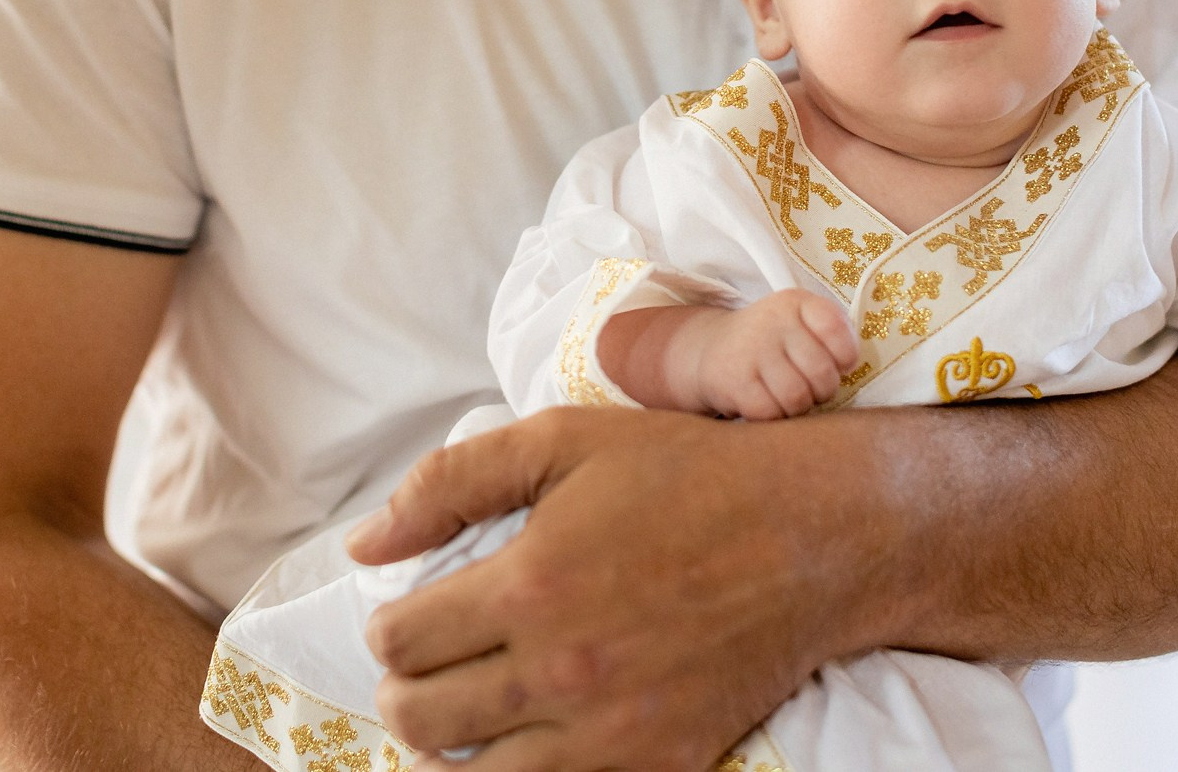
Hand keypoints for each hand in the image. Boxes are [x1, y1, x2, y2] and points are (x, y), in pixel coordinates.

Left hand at [345, 406, 883, 769]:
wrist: (813, 535)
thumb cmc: (688, 475)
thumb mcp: (566, 439)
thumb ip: (452, 481)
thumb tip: (364, 544)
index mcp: (528, 584)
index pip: (398, 641)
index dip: (388, 629)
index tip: (410, 617)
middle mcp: (560, 671)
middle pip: (419, 717)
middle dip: (405, 690)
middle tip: (427, 669)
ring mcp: (609, 732)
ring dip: (446, 752)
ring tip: (456, 723)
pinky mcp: (655, 766)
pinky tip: (515, 754)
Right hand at [673, 290, 856, 418]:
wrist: (712, 349)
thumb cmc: (772, 342)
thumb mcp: (800, 323)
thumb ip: (832, 336)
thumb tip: (850, 368)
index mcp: (796, 302)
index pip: (836, 329)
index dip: (845, 356)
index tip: (836, 363)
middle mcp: (773, 320)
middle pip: (821, 373)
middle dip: (822, 390)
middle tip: (810, 387)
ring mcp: (751, 349)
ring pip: (798, 398)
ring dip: (799, 407)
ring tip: (789, 396)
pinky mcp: (734, 380)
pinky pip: (771, 413)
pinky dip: (775, 416)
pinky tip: (767, 403)